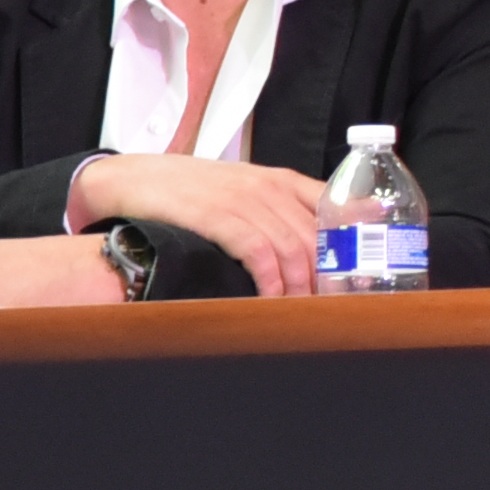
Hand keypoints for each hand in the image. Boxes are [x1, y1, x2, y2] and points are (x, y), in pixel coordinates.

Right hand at [68, 152, 338, 295]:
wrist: (132, 178)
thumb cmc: (191, 192)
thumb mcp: (244, 194)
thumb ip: (282, 213)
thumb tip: (319, 250)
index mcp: (282, 180)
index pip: (336, 207)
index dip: (351, 245)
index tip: (358, 277)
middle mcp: (268, 186)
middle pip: (317, 237)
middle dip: (327, 278)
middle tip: (328, 308)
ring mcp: (242, 198)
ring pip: (292, 247)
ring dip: (300, 286)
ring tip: (299, 312)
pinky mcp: (214, 214)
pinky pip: (257, 250)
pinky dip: (270, 280)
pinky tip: (270, 299)